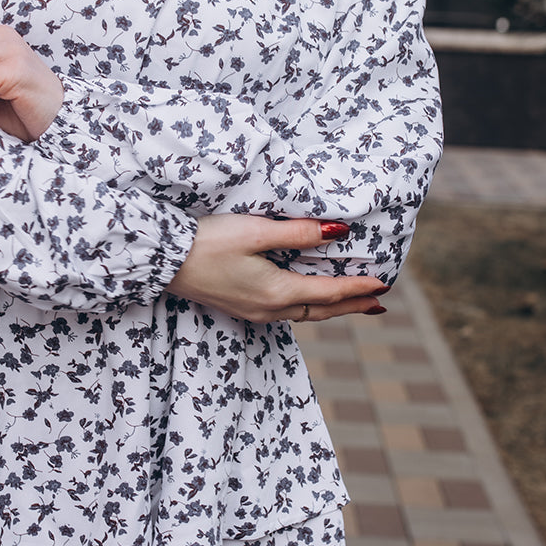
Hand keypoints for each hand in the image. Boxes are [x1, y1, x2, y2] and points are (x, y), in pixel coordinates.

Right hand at [166, 214, 389, 323]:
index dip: (358, 288)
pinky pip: (286, 311)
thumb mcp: (255, 232)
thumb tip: (337, 233)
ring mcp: (253, 311)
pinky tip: (307, 299)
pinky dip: (308, 306)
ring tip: (352, 304)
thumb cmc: (207, 243)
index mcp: (277, 292)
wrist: (162, 262)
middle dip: (352, 306)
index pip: (329, 292)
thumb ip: (298, 233)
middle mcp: (269, 309)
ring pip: (304, 313)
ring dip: (331, 308)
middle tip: (378, 305)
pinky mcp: (240, 307)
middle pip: (321, 310)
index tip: (383, 284)